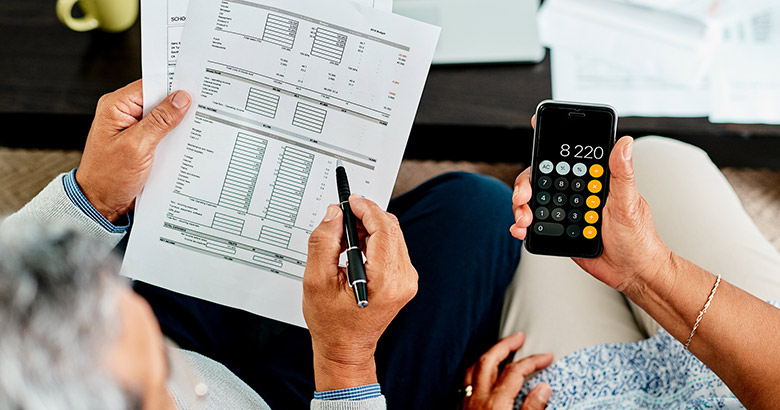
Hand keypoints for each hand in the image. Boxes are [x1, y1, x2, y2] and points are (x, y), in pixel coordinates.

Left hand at [75, 80, 190, 221]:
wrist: (101, 203)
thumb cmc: (108, 177)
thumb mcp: (137, 146)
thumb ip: (160, 121)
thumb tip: (180, 99)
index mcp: (116, 106)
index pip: (150, 85)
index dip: (173, 86)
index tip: (195, 90)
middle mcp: (123, 113)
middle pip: (158, 100)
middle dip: (178, 106)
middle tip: (199, 110)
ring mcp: (133, 128)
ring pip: (162, 117)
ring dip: (177, 124)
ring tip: (192, 129)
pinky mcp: (141, 142)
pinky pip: (161, 132)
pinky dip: (173, 137)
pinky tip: (183, 143)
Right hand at [302, 195, 417, 390]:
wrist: (346, 349)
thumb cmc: (332, 324)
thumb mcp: (317, 280)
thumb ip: (324, 242)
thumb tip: (334, 214)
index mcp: (386, 280)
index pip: (383, 228)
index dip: (366, 208)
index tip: (350, 201)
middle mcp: (402, 279)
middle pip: (390, 228)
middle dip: (366, 216)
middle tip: (341, 218)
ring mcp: (406, 280)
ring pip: (392, 235)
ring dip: (369, 228)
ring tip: (343, 237)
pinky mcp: (404, 280)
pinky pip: (392, 247)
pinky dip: (374, 240)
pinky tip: (355, 249)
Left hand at [461, 332, 552, 409]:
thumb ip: (532, 408)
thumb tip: (543, 389)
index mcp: (495, 402)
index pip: (515, 372)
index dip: (532, 361)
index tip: (546, 357)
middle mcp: (478, 397)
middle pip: (489, 360)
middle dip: (504, 345)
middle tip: (518, 337)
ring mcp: (465, 402)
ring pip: (472, 368)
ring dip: (487, 355)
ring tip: (499, 349)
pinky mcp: (458, 408)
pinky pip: (464, 381)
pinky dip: (474, 370)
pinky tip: (480, 372)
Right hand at [510, 116, 670, 291]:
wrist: (631, 271)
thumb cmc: (637, 237)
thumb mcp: (629, 203)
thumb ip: (622, 174)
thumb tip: (624, 142)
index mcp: (594, 180)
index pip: (569, 155)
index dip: (551, 140)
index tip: (537, 126)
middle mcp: (576, 192)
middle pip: (542, 177)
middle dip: (526, 184)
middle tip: (524, 196)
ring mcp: (565, 211)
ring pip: (534, 200)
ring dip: (522, 207)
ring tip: (524, 219)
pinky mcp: (557, 230)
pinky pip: (535, 223)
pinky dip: (522, 225)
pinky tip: (521, 229)